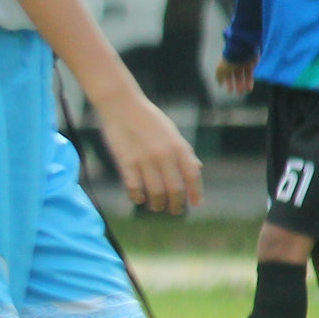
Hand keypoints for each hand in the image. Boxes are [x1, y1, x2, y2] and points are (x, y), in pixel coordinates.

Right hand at [93, 88, 202, 216]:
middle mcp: (164, 155)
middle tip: (175, 211)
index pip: (192, 175)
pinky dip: (137, 196)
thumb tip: (196, 169)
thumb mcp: (172, 133)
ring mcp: (145, 159)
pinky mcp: (126, 161)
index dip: (196, 192)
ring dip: (158, 203)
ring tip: (157, 207)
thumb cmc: (149, 119)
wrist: (123, 106)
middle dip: (176, 204)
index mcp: (178, 146)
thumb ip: (184, 152)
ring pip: (155, 191)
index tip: (196, 203)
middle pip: (175, 188)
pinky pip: (134, 186)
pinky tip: (139, 199)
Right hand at [215, 56, 255, 95]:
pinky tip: (249, 88)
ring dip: (244, 84)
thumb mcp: (221, 69)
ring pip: (244, 76)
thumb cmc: (230, 61)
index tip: (230, 91)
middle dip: (237, 85)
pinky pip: (250, 74)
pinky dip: (250, 81)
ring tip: (244, 91)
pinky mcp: (251, 64)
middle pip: (236, 77)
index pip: (228, 76)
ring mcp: (244, 64)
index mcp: (227, 65)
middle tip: (239, 92)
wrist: (242, 52)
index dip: (229, 84)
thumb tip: (219, 84)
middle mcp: (235, 65)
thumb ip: (219, 77)